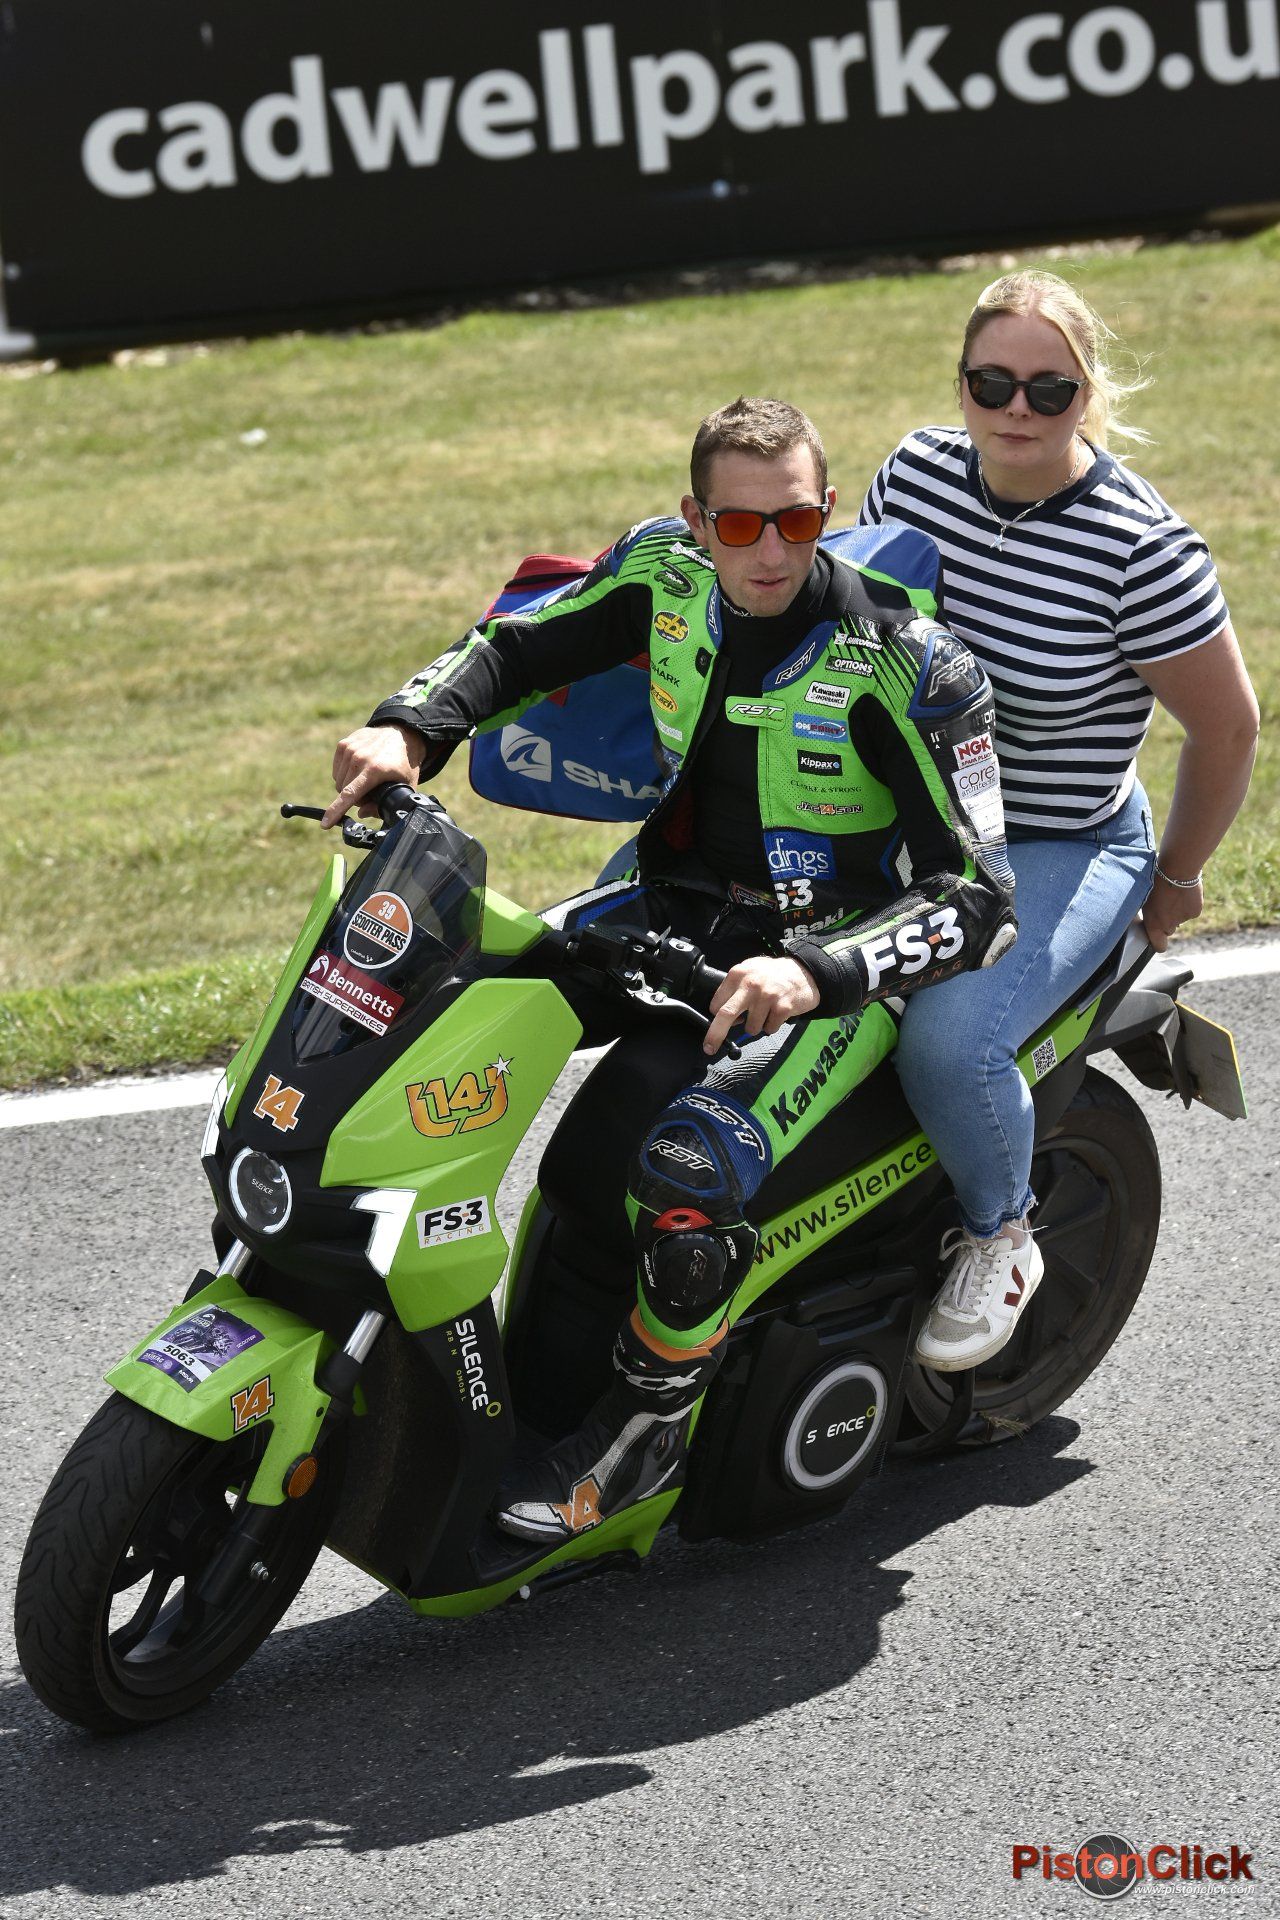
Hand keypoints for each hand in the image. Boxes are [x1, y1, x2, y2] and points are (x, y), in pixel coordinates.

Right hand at [322, 724, 425, 828]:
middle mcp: (359, 758)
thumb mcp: (404, 787)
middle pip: (343, 791)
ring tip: (366, 779)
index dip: (336, 811)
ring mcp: (350, 749)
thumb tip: (362, 813)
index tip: (325, 824)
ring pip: (338, 781)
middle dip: (355, 798)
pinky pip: (336, 769)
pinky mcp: (344, 744)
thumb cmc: (404, 764)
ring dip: (348, 786)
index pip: (349, 794)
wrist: (402, 735)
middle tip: (371, 792)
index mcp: (375, 770)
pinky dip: (345, 774)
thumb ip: (384, 805)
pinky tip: (359, 770)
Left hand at [703, 956, 819, 1055]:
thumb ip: (734, 988)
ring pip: (751, 1028)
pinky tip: (776, 1013)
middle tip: (709, 1047)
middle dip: (715, 1035)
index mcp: (738, 974)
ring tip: (766, 1011)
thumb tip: (720, 1014)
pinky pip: (769, 1029)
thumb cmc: (773, 974)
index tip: (720, 1022)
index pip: (717, 1003)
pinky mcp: (782, 1007)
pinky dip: (771, 1026)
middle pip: (725, 1014)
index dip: (718, 1016)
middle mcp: (750, 984)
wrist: (804, 972)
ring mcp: (767, 996)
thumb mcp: (750, 971)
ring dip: (757, 1026)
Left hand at [1141, 872, 1203, 951]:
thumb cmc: (1155, 881)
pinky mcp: (1195, 912)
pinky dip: (1188, 905)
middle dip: (1167, 921)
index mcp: (1154, 925)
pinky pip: (1191, 911)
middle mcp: (1169, 926)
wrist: (1177, 869)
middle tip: (1164, 904)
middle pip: (1169, 930)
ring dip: (1178, 910)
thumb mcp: (1144, 899)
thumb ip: (1149, 913)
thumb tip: (1149, 918)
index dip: (1159, 943)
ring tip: (1173, 893)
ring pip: (1181, 919)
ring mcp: (1183, 920)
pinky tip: (1184, 892)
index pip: (1159, 946)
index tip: (1157, 938)